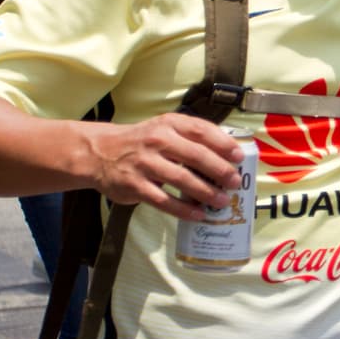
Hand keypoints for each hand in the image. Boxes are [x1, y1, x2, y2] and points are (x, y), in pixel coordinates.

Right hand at [91, 114, 243, 219]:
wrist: (100, 152)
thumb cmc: (142, 141)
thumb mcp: (164, 128)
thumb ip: (191, 137)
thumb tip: (226, 154)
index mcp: (169, 124)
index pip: (201, 130)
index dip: (223, 144)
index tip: (239, 156)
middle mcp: (158, 140)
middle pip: (196, 155)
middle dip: (219, 170)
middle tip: (234, 182)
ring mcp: (145, 163)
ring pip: (182, 179)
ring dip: (205, 192)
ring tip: (221, 201)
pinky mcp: (135, 186)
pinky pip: (164, 200)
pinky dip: (183, 209)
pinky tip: (198, 214)